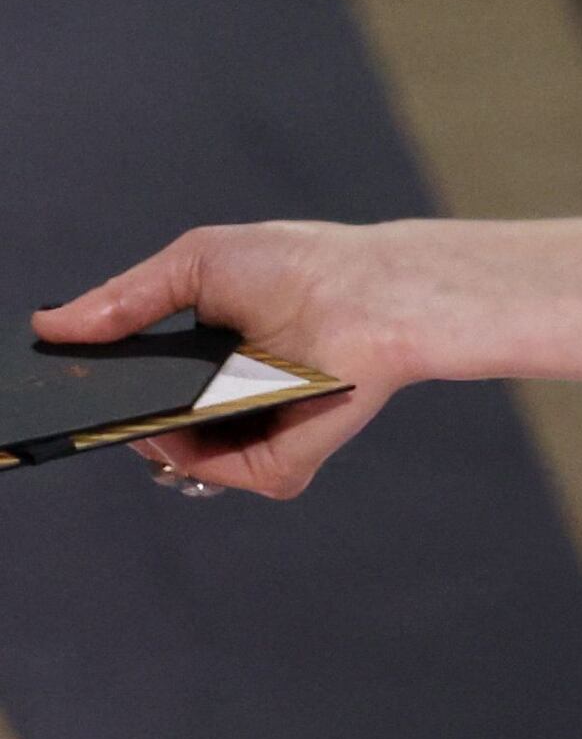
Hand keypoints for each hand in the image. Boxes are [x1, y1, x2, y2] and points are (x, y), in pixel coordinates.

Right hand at [31, 224, 421, 499]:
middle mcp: (222, 404)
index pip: (131, 391)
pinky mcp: (279, 462)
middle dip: (107, 418)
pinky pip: (215, 475)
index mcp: (200, 361)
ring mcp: (249, 438)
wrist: (375, 291)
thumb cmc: (299, 266)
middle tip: (78, 401)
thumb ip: (124, 297)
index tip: (54, 387)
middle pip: (143, 431)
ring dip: (146, 433)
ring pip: (171, 459)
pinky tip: (185, 421)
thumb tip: (49, 324)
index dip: (93, 392)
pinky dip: (194, 454)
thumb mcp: (197, 263)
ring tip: (144, 400)